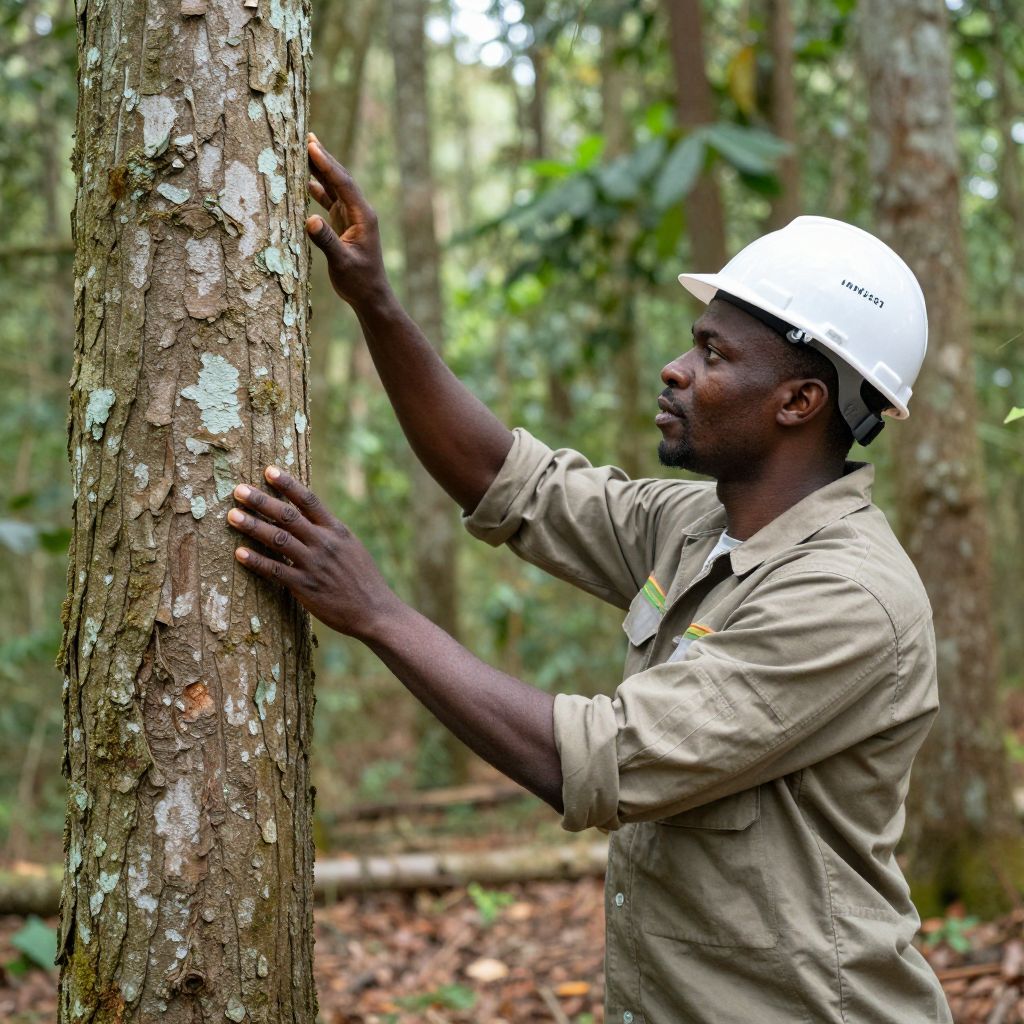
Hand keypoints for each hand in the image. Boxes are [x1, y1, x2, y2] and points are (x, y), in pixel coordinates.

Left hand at [227, 467, 398, 638]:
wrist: (375, 611)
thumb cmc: (362, 579)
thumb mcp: (351, 547)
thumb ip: (329, 532)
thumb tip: (307, 516)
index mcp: (337, 531)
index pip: (309, 500)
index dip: (288, 484)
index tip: (268, 470)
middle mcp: (324, 543)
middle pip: (287, 516)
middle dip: (261, 501)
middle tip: (239, 490)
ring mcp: (314, 565)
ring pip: (278, 539)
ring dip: (253, 526)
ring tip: (232, 516)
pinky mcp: (305, 587)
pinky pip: (275, 571)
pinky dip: (256, 561)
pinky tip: (239, 553)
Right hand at [306, 133, 391, 309]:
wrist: (370, 296)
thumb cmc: (359, 282)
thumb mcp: (342, 263)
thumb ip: (327, 241)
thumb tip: (309, 219)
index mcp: (362, 216)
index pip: (343, 183)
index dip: (327, 164)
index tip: (311, 145)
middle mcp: (359, 212)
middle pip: (340, 179)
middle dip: (324, 158)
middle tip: (307, 136)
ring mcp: (353, 218)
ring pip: (335, 188)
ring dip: (321, 170)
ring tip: (305, 150)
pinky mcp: (345, 225)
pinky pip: (331, 201)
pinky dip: (319, 189)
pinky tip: (307, 182)